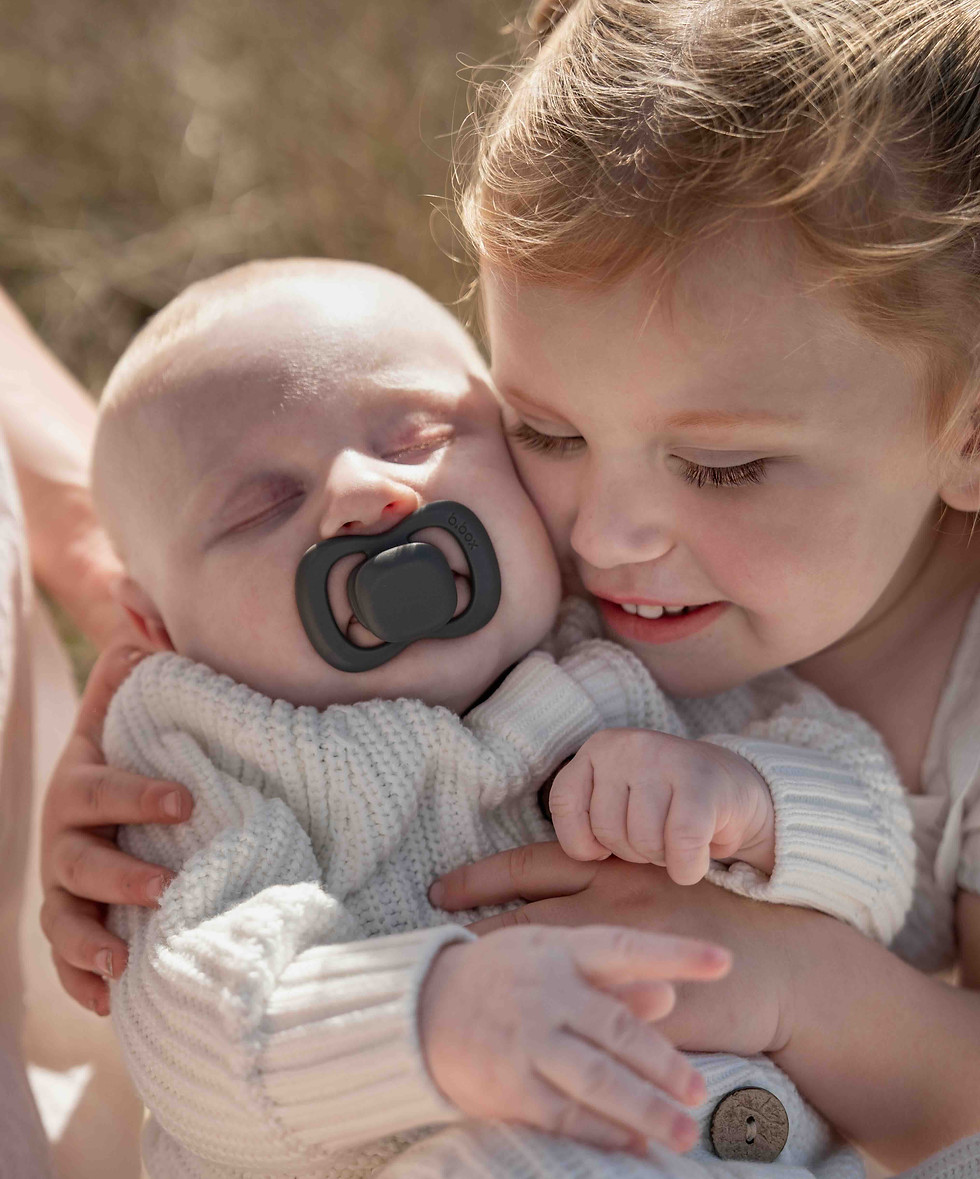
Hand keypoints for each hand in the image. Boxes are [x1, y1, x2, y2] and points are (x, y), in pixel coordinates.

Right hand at [40, 644, 194, 1014]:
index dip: (139, 794)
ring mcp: (64, 885)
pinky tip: (110, 1002)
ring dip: (89, 943)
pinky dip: (82, 982)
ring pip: (64, 917)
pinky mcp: (74, 921)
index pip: (104, 789)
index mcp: (81, 782)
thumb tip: (140, 616)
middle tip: (164, 888)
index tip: (187, 800)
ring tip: (122, 963)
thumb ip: (135, 662)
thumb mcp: (127, 702)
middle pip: (79, 861)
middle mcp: (64, 837)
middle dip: (118, 876)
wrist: (100, 783)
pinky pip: (66, 959)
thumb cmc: (129, 742)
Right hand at [419, 925, 729, 1154]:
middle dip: (664, 1063)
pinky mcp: (509, 1083)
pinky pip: (565, 1111)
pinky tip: (634, 1144)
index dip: (676, 954)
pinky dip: (603, 1130)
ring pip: (597, 1077)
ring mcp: (527, 1039)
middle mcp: (547, 992)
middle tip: (699, 1091)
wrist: (421, 1006)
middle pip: (618, 1029)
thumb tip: (667, 997)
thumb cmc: (503, 976)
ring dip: (645, 1107)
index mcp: (561, 951)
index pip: (627, 948)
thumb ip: (611, 979)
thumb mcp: (552, 959)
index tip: (723, 960)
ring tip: (683, 1131)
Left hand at [430, 841, 806, 1058]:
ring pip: (540, 971)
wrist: (787, 967)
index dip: (481, 877)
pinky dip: (542, 1034)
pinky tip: (510, 1048)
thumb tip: (567, 892)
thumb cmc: (729, 916)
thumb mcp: (666, 881)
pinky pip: (579, 1026)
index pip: (532, 866)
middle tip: (425, 942)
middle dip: (471, 930)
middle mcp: (609, 907)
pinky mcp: (637, 1013)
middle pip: (520, 917)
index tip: (439, 888)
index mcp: (614, 871)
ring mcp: (620, 962)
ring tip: (450, 998)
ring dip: (497, 983)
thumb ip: (617, 884)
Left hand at [548, 729, 774, 882]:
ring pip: (643, 841)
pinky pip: (681, 844)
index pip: (563, 803)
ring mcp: (664, 757)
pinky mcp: (702, 782)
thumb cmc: (665, 808)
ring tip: (677, 839)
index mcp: (598, 749)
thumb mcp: (616, 800)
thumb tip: (559, 865)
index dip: (581, 840)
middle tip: (657, 837)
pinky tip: (697, 859)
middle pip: (606, 830)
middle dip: (632, 852)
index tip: (603, 849)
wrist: (736, 791)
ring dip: (663, 859)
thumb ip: (584, 820)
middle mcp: (627, 745)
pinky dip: (688, 867)